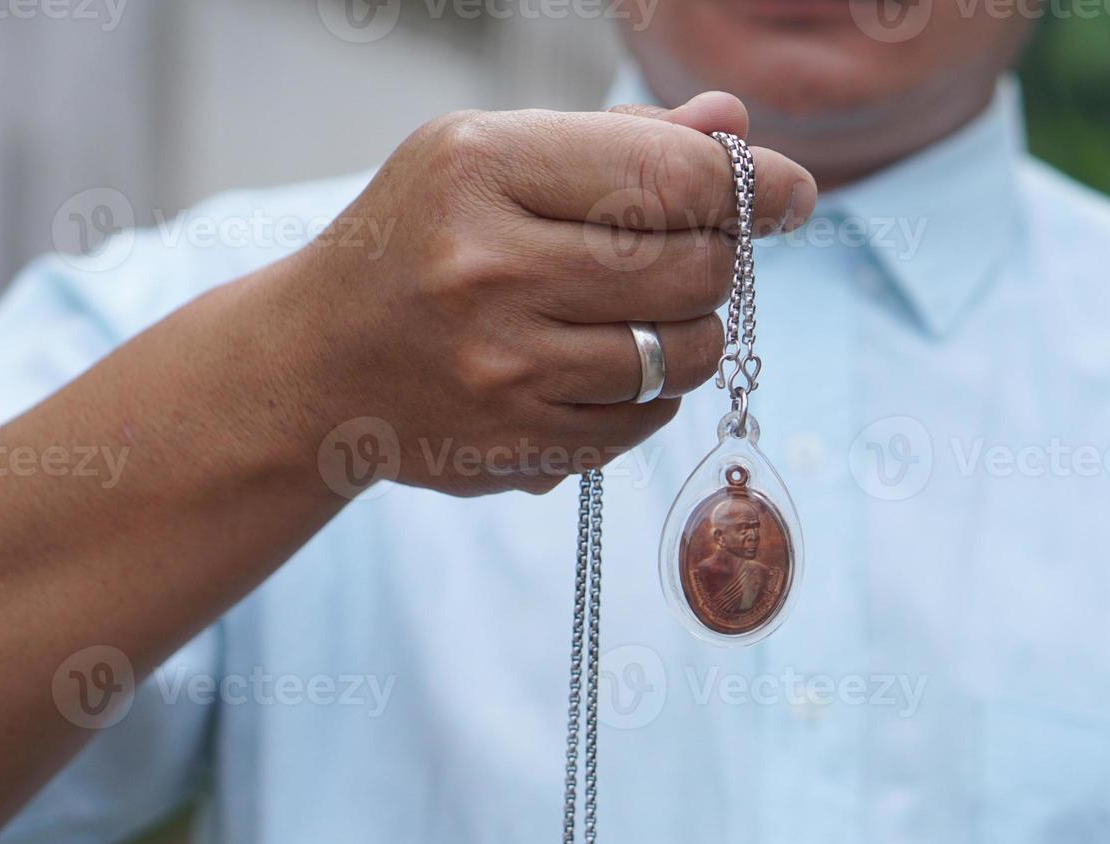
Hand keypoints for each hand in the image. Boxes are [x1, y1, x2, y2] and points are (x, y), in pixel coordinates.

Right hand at [281, 92, 815, 496]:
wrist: (317, 363)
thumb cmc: (419, 241)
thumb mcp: (490, 158)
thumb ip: (618, 142)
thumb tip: (738, 132)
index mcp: (481, 168)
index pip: (671, 174)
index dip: (753, 186)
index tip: (792, 195)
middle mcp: (489, 268)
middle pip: (695, 265)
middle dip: (718, 259)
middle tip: (693, 254)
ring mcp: (504, 368)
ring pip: (686, 353)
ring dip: (693, 331)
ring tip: (647, 312)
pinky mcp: (519, 445)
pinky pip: (648, 418)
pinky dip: (652, 391)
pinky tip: (604, 364)